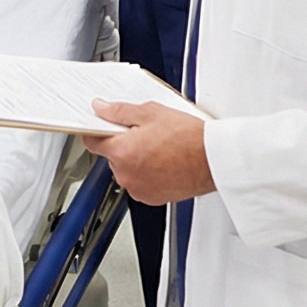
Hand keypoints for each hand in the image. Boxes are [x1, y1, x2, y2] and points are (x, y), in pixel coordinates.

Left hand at [89, 101, 214, 204]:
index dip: (97, 130)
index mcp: (122, 152)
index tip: (102, 126)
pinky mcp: (152, 198)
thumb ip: (119, 111)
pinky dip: (147, 174)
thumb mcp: (151, 112)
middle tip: (145, 133)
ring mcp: (138, 189)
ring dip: (136, 160)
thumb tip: (101, 108)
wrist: (214, 160)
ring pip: (126, 170)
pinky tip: (164, 162)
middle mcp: (126, 175)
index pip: (92, 141)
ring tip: (160, 148)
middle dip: (123, 144)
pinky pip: (140, 183)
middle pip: (112, 156)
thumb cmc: (189, 138)